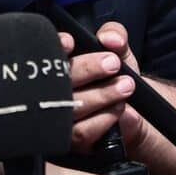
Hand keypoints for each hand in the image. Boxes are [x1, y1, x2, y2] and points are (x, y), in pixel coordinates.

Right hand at [63, 21, 150, 154]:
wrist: (131, 111)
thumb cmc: (115, 76)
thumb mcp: (117, 48)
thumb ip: (115, 34)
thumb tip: (110, 39)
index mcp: (57, 62)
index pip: (44, 52)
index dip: (54, 47)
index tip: (70, 42)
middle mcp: (50, 89)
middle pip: (56, 80)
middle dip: (87, 69)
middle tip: (114, 64)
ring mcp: (57, 116)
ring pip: (70, 107)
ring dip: (101, 95)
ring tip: (125, 86)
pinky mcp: (69, 139)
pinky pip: (80, 131)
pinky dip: (102, 119)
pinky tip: (118, 109)